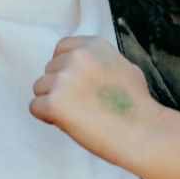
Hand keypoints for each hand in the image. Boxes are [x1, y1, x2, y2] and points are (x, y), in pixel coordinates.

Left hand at [29, 36, 162, 165]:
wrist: (143, 132)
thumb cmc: (137, 106)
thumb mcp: (124, 67)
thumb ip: (99, 62)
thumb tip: (84, 65)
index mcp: (93, 46)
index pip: (61, 50)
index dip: (66, 70)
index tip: (78, 86)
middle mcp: (77, 57)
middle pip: (49, 70)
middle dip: (60, 88)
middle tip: (83, 106)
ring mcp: (65, 79)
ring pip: (40, 88)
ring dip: (53, 103)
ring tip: (79, 115)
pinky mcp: (55, 102)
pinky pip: (35, 107)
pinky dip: (47, 118)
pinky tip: (69, 123)